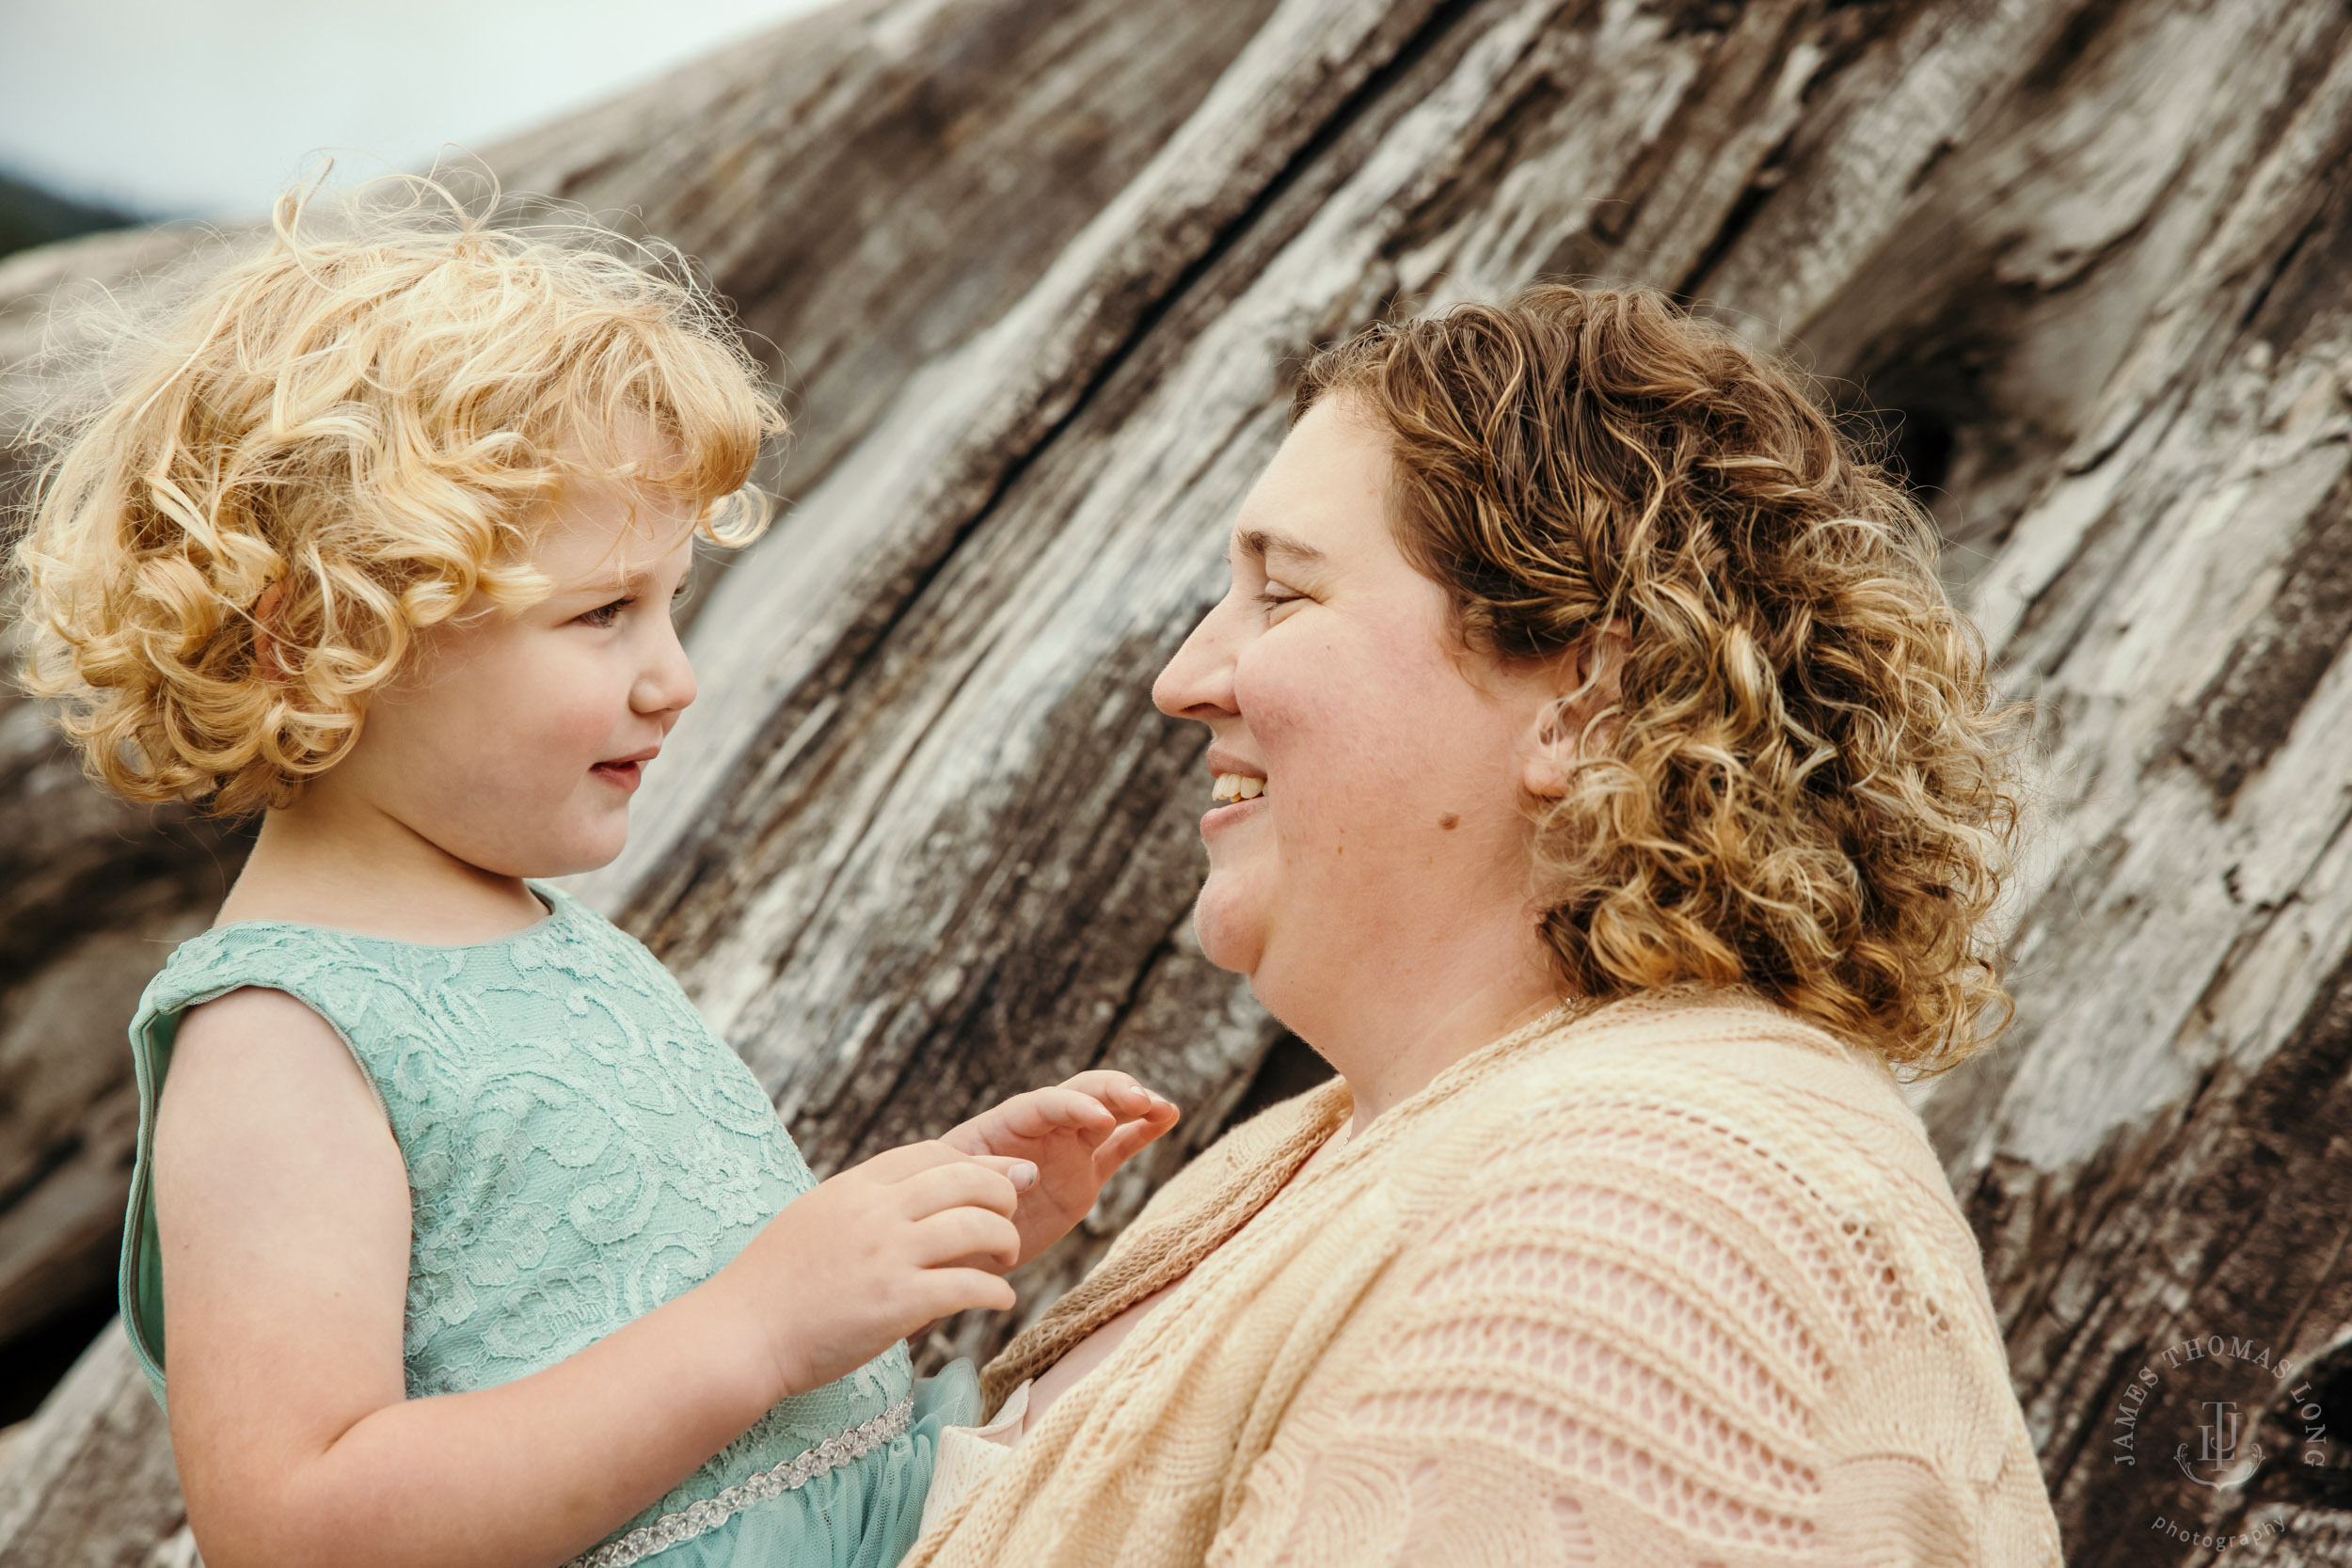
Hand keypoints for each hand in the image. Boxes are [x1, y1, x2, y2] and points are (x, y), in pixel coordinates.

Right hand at [716, 1140, 1027, 1399]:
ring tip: (1007, 1258)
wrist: (741, 1333)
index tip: (997, 1178)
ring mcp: (889, 1255)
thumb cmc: (772, 1284)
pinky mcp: (898, 1303)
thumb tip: (905, 1200)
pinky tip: (1001, 1300)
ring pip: (978, 1227)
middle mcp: (876, 1211)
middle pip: (967, 1181)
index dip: (975, 1163)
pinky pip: (969, 1286)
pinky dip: (996, 1291)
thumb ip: (861, 1204)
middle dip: (1002, 1194)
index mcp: (855, 1186)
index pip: (933, 1153)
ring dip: (1006, 1240)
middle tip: (1010, 1217)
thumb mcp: (814, 1218)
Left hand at [942, 1071, 1180, 1266]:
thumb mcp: (952, 1192)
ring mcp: (1065, 1151)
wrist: (952, 1247)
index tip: (1101, 1119)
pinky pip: (1118, 1148)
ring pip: (1107, 1116)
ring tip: (1164, 1107)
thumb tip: (1027, 1174)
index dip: (1074, 1106)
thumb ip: (984, 1177)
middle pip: (1080, 1096)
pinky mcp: (1084, 1177)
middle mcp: (1039, 1131)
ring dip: (1135, 1105)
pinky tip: (1168, 1116)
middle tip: (1142, 1099)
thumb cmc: (941, 1214)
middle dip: (1112, 1093)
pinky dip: (1142, 1132)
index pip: (1044, 1104)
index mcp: (1003, 1125)